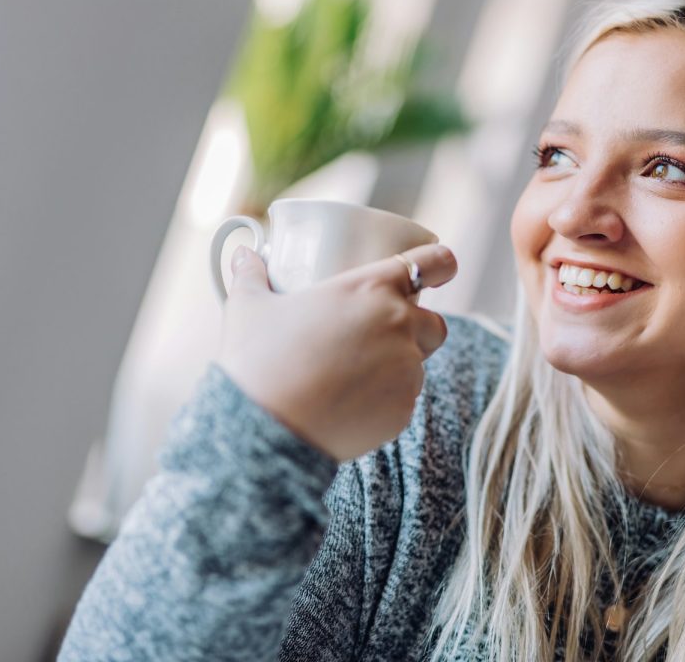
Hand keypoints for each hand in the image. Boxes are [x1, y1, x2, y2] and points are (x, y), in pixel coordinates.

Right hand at [213, 243, 457, 460]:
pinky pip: (404, 399)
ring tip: (355, 375)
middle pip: (435, 323)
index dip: (442, 264)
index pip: (432, 263)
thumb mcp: (248, 307)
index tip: (442, 267)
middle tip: (379, 336)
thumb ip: (250, 275)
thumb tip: (243, 254)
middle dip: (417, 328)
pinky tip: (352, 404)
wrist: (264, 430)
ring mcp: (406, 371)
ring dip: (399, 365)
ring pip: (419, 364)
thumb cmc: (258, 360)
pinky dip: (386, 400)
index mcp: (371, 288)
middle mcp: (399, 325)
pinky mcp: (403, 411)